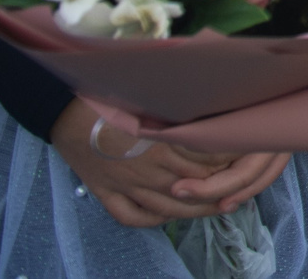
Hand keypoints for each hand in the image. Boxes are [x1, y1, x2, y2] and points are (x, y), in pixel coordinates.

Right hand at [49, 98, 288, 227]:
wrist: (63, 107)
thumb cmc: (112, 92)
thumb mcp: (155, 92)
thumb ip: (186, 100)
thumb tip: (217, 88)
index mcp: (162, 142)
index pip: (208, 159)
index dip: (230, 158)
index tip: (244, 152)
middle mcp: (147, 169)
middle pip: (196, 187)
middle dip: (222, 186)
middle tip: (240, 181)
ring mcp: (127, 186)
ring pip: (172, 209)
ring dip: (198, 207)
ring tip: (219, 203)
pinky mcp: (108, 194)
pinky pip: (135, 217)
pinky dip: (156, 219)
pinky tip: (170, 213)